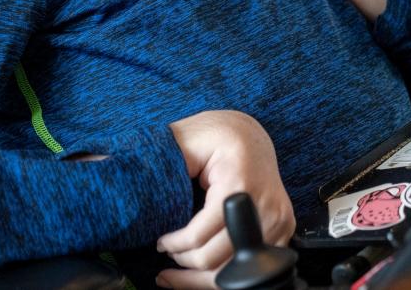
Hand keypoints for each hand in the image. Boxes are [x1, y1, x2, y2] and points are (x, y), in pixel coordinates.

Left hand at [156, 110, 294, 288]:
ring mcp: (277, 218)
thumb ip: (166, 162)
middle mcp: (263, 203)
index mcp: (237, 181)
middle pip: (218, 258)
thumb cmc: (217, 135)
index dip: (174, 245)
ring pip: (237, 272)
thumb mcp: (188, 139)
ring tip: (177, 275)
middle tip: (168, 255)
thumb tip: (127, 180)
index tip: (160, 243)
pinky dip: (226, 274)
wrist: (252, 135)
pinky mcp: (283, 228)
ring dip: (202, 278)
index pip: (200, 234)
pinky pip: (252, 264)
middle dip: (186, 262)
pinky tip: (203, 272)